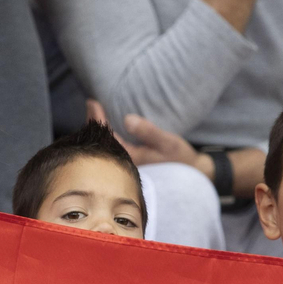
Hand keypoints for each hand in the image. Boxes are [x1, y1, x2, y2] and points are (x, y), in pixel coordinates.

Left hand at [86, 102, 204, 171]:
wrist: (192, 180)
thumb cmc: (180, 161)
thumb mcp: (168, 143)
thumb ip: (148, 132)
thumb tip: (127, 120)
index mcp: (131, 160)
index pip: (108, 138)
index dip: (99, 119)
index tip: (93, 103)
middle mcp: (124, 166)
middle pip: (102, 143)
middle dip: (95, 122)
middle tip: (90, 103)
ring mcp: (126, 167)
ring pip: (106, 148)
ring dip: (99, 130)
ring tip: (93, 111)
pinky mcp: (131, 167)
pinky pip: (113, 151)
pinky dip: (107, 138)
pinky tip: (105, 129)